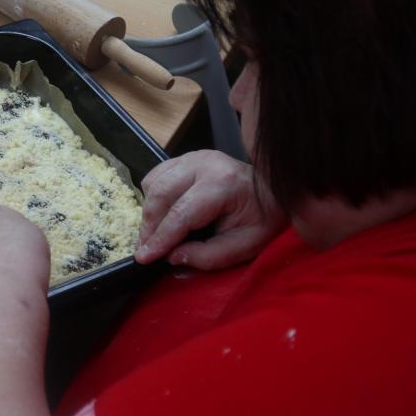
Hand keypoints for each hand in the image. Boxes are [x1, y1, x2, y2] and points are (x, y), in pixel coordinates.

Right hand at [135, 150, 285, 270]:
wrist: (271, 191)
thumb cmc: (261, 219)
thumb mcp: (246, 246)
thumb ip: (209, 256)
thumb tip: (172, 256)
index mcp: (223, 184)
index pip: (181, 213)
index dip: (160, 238)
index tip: (144, 258)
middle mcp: (204, 164)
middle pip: (161, 195)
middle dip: (149, 227)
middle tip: (145, 250)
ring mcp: (192, 157)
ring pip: (154, 184)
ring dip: (149, 212)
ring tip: (154, 234)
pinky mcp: (184, 158)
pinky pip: (155, 176)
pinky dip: (152, 198)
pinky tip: (163, 213)